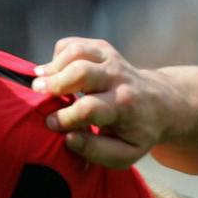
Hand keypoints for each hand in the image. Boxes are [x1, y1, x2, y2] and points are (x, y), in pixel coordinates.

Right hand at [32, 37, 180, 167]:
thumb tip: (69, 138)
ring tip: (40, 80)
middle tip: (37, 94)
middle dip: (55, 83)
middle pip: (81, 71)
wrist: (160, 103)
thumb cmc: (137, 133)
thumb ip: (97, 151)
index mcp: (124, 105)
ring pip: (76, 51)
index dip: (65, 116)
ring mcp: (111, 59)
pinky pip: (74, 44)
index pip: (89, 108)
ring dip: (53, 65)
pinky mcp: (103, 49)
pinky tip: (55, 71)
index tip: (50, 124)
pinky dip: (58, 55)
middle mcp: (118, 77)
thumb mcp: (126, 154)